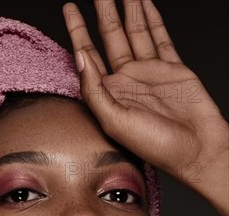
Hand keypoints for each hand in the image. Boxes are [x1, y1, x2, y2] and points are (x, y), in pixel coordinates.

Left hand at [63, 0, 228, 215]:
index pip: (88, 57)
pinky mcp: (173, 69)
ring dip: (127, 9)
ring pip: (135, 32)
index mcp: (110, 94)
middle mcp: (127, 81)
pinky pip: (160, 38)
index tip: (69, 9)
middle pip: (110, 37)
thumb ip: (95, 91)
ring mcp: (150, 73)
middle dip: (102, 11)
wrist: (196, 150)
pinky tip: (144, 5)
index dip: (77, 32)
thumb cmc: (156, 146)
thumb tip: (80, 58)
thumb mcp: (116, 123)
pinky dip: (153, 19)